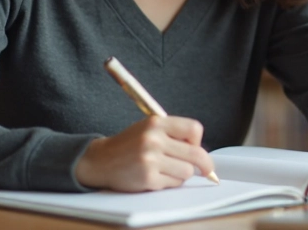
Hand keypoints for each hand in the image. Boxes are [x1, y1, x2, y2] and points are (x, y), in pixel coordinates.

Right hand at [76, 116, 215, 191]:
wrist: (101, 160)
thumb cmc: (129, 145)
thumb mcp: (148, 128)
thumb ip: (173, 134)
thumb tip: (201, 151)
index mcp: (156, 123)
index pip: (194, 129)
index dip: (198, 141)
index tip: (196, 147)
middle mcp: (154, 139)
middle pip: (196, 154)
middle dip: (204, 164)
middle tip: (206, 170)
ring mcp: (151, 159)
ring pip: (187, 172)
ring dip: (182, 174)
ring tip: (167, 170)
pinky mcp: (148, 177)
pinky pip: (173, 183)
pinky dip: (169, 182)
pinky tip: (156, 176)